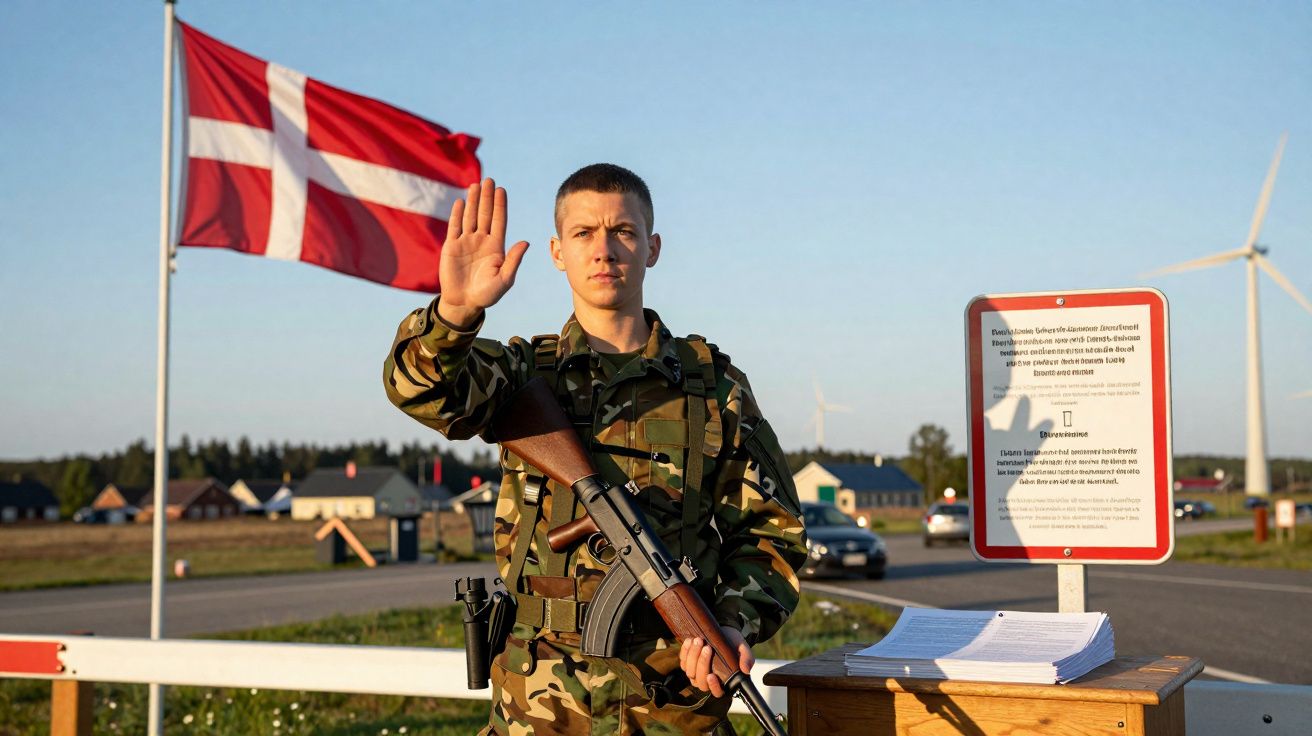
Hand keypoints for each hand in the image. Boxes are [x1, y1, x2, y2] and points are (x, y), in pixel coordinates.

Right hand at [437, 178, 529, 326]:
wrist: (464, 302)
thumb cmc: (487, 294)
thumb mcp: (505, 280)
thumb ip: (514, 260)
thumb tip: (525, 242)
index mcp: (496, 247)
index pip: (499, 221)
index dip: (500, 206)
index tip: (501, 190)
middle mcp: (482, 241)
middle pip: (485, 214)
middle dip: (487, 198)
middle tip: (489, 180)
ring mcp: (466, 242)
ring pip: (470, 217)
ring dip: (473, 201)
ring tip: (476, 185)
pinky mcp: (452, 247)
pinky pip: (455, 227)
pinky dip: (457, 214)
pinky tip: (460, 201)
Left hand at [679, 627, 754, 697]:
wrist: (723, 632)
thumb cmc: (734, 643)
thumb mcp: (742, 648)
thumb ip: (747, 658)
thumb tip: (746, 670)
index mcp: (724, 681)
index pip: (718, 692)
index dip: (713, 687)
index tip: (711, 675)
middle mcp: (708, 680)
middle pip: (700, 681)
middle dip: (702, 664)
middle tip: (707, 647)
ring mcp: (696, 673)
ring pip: (690, 671)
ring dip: (693, 656)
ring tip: (699, 640)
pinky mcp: (687, 663)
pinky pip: (682, 661)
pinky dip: (685, 651)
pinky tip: (690, 640)